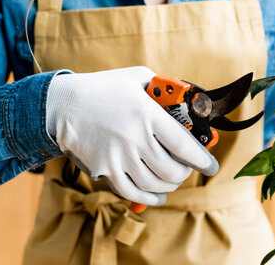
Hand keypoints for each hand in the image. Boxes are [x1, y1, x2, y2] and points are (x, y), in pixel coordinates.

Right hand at [46, 66, 218, 204]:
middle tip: (187, 168)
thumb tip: (186, 98)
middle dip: (186, 172)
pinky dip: (150, 197)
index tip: (211, 166)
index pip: (183, 145)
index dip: (202, 160)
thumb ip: (163, 87)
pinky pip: (132, 192)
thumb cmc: (104, 88)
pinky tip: (158, 195)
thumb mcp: (138, 77)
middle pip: (172, 170)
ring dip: (170, 184)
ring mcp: (119, 157)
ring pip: (155, 183)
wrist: (63, 105)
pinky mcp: (105, 170)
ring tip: (173, 178)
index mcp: (148, 114)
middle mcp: (135, 138)